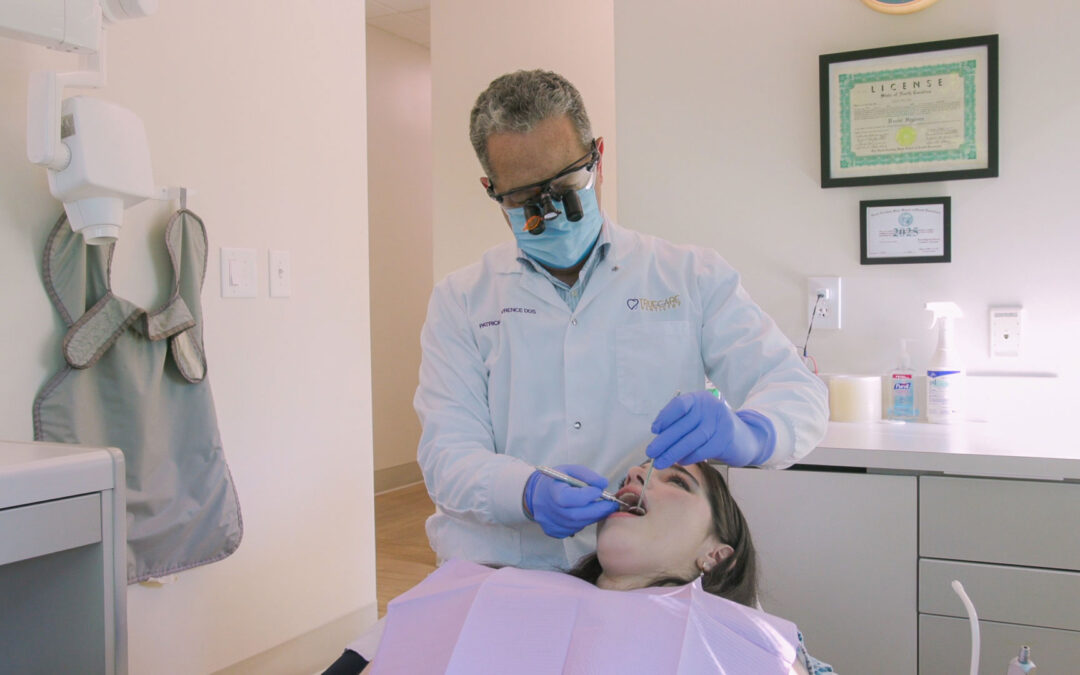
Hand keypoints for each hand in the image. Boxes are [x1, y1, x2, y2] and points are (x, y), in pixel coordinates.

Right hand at [524, 464, 618, 537]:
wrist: (536, 493)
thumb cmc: (556, 480)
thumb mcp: (570, 470)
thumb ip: (587, 476)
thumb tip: (603, 484)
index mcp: (551, 492)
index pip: (570, 498)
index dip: (588, 496)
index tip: (600, 491)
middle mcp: (548, 511)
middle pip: (577, 515)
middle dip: (598, 510)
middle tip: (612, 504)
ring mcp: (550, 523)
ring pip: (578, 524)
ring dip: (592, 516)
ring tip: (600, 507)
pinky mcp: (553, 531)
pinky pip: (574, 530)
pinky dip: (583, 522)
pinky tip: (584, 513)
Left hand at [646, 391, 774, 467]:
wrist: (744, 438)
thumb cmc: (713, 427)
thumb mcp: (698, 417)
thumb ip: (680, 421)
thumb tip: (658, 433)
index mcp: (700, 399)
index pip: (680, 405)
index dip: (665, 417)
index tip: (654, 429)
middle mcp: (711, 408)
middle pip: (683, 425)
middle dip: (664, 440)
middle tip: (651, 452)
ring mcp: (720, 424)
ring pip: (691, 440)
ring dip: (673, 452)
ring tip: (660, 461)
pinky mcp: (724, 440)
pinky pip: (702, 450)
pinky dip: (688, 457)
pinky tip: (680, 461)